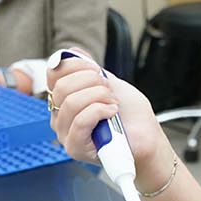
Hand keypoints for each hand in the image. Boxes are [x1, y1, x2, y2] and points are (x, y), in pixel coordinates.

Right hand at [45, 48, 168, 174]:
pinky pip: (81, 120)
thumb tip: (72, 52)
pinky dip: (100, 111)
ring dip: (99, 97)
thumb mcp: (110, 83)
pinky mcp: (75, 148)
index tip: (97, 71)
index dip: (76, 66)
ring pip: (71, 102)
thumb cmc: (131, 115)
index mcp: (65, 98)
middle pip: (61, 87)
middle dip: (92, 82)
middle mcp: (60, 116)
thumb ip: (89, 69)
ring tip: (113, 104)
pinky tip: (112, 113)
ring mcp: (65, 133)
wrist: (147, 138)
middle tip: (109, 91)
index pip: (54, 74)